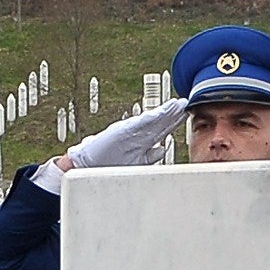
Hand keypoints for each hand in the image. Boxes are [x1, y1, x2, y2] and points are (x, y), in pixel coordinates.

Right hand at [62, 98, 187, 170]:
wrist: (86, 165)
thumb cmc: (105, 163)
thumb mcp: (134, 161)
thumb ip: (150, 156)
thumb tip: (162, 150)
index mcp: (142, 142)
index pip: (162, 129)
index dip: (173, 121)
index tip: (184, 114)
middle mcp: (138, 136)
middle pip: (160, 122)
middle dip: (173, 113)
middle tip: (184, 103)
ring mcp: (131, 133)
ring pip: (154, 121)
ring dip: (166, 112)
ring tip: (178, 104)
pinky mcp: (123, 131)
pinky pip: (141, 124)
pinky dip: (152, 117)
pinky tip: (162, 111)